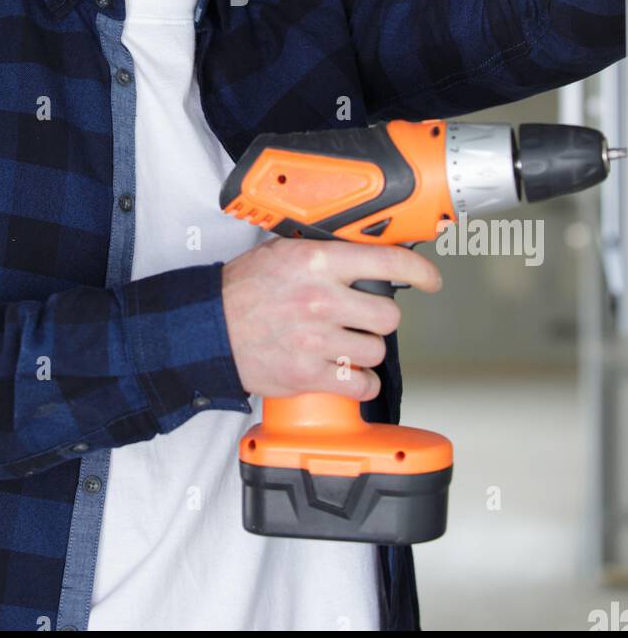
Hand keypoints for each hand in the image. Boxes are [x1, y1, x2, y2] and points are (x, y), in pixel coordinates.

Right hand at [220, 235, 441, 399]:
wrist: (207, 328)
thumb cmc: (242, 290)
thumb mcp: (281, 253)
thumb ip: (323, 254)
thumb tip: (361, 253)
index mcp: (317, 262)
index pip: (386, 261)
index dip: (419, 271)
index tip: (430, 279)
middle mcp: (321, 300)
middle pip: (388, 315)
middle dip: (379, 318)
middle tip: (363, 318)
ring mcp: (316, 340)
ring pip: (376, 351)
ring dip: (367, 351)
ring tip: (346, 346)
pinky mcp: (308, 374)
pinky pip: (359, 384)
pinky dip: (359, 383)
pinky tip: (346, 373)